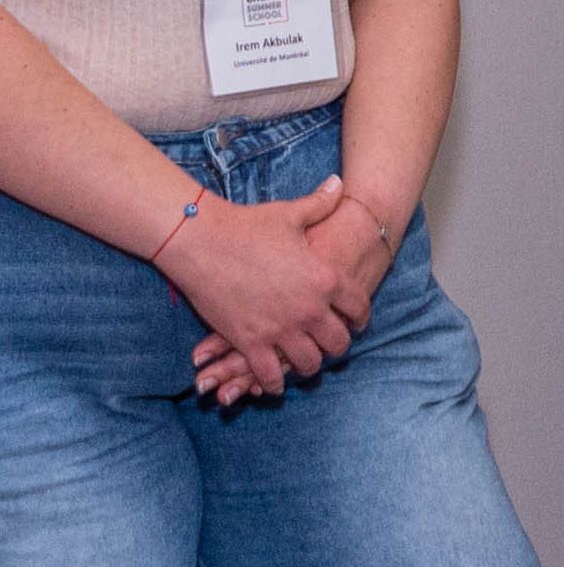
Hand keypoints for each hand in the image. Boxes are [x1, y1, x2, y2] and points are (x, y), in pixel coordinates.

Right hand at [172, 176, 373, 403]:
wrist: (200, 240)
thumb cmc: (245, 224)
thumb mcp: (289, 213)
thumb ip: (320, 204)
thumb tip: (339, 184)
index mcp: (324, 277)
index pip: (358, 307)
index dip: (360, 317)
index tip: (356, 322)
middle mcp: (308, 308)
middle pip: (338, 342)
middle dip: (337, 346)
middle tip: (330, 345)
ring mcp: (280, 329)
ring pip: (308, 364)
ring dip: (308, 365)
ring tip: (304, 362)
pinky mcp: (250, 342)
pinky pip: (270, 376)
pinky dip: (274, 383)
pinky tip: (274, 381)